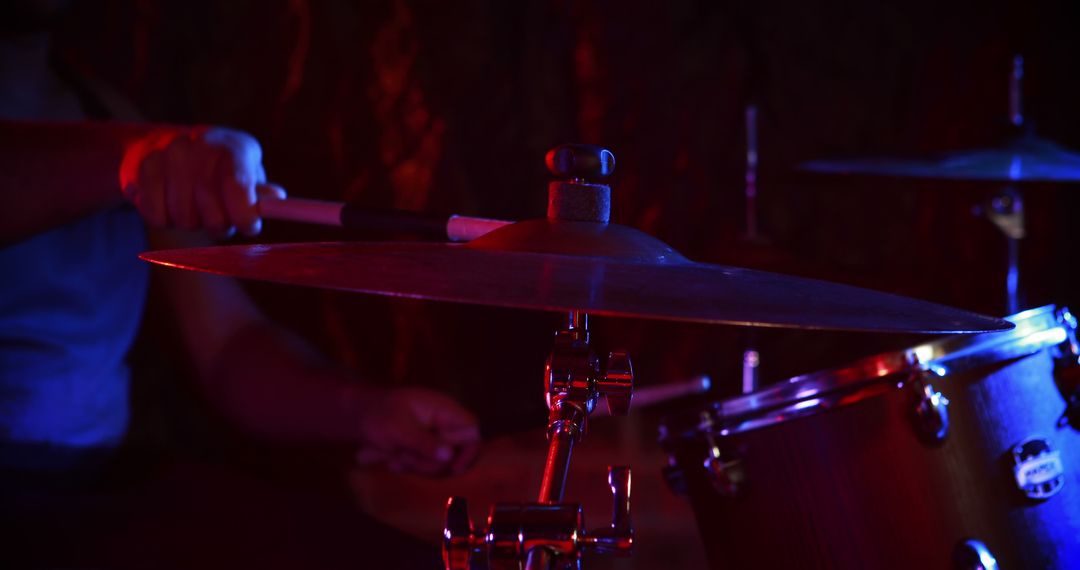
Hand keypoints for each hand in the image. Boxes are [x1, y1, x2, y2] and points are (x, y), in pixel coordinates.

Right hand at [119, 126, 285, 237]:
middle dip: (219, 224)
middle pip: (213, 213)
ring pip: (184, 219)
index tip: (247, 226)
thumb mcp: (247, 175)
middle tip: (217, 215)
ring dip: (192, 222)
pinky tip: (170, 203)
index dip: (244, 216)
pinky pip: (157, 217)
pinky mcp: (143, 168)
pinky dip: (165, 220)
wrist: (166, 147)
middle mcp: (202, 145)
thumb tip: (275, 199)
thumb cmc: (220, 170)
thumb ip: (260, 193)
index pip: (238, 188)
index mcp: (235, 147)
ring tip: (193, 206)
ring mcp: (170, 154)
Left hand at [353, 387, 480, 476]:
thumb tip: (449, 456)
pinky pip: (426, 465)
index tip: (454, 468)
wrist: (357, 415)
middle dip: (429, 461)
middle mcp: (443, 423)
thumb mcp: (398, 429)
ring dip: (416, 464)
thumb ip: (424, 442)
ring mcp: (434, 435)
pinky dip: (409, 465)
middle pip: (455, 453)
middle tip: (403, 454)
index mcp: (443, 409)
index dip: (469, 450)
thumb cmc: (378, 414)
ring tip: (394, 453)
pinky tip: (392, 458)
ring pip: (440, 463)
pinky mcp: (424, 447)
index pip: (471, 428)